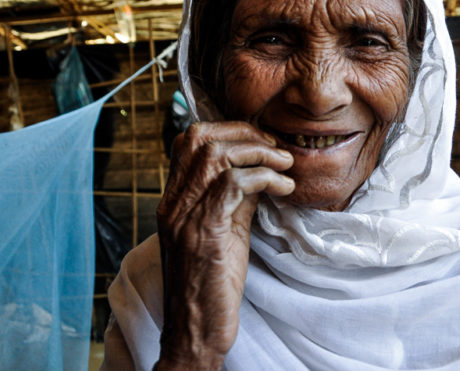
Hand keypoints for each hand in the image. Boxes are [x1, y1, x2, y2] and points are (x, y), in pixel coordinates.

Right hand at [154, 122, 293, 369]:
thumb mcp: (223, 230)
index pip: (189, 139)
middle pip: (201, 137)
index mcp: (174, 199)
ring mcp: (185, 216)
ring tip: (286, 163)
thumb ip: (235, 198)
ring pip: (216, 154)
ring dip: (260, 151)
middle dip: (245, 132)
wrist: (196, 329)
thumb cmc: (212, 282)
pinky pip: (233, 184)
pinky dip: (265, 176)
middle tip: (276, 147)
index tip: (261, 140)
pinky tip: (284, 186)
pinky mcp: (205, 232)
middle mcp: (173, 202)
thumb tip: (261, 169)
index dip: (228, 129)